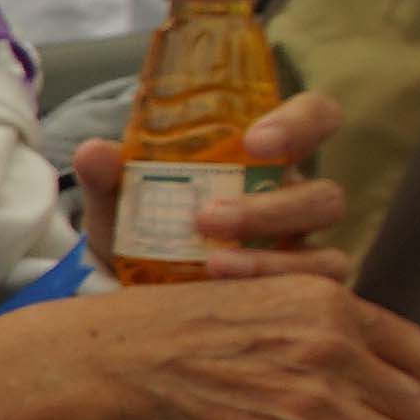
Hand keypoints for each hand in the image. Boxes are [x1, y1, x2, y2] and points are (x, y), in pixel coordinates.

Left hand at [70, 93, 355, 276]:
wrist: (130, 293)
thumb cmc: (142, 229)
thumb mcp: (120, 202)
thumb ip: (108, 176)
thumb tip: (94, 152)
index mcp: (268, 159)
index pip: (317, 118)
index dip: (302, 123)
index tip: (255, 141)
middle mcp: (296, 203)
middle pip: (325, 197)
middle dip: (271, 208)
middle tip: (209, 217)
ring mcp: (303, 255)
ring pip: (324, 256)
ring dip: (271, 261)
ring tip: (212, 265)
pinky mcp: (299, 301)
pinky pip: (311, 301)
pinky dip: (271, 296)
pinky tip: (224, 296)